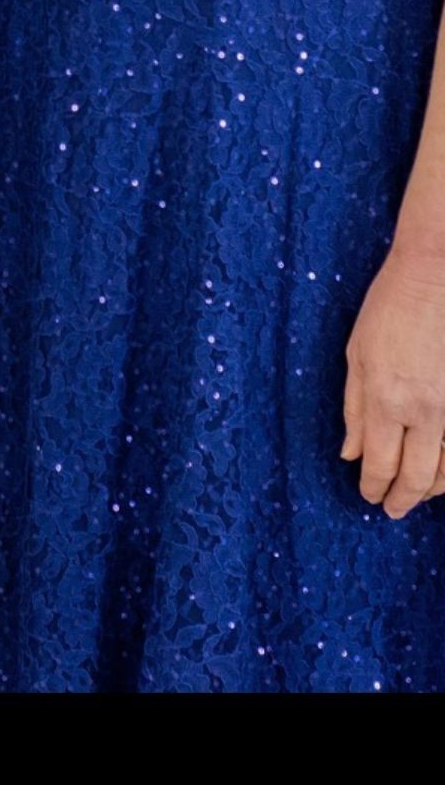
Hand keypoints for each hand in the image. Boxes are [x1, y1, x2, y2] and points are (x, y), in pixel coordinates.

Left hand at [342, 246, 444, 516]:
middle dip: (401, 500)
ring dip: (432, 489)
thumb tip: (349, 454)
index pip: (379, 463)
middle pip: (416, 478)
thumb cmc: (389, 307)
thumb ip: (353, 408)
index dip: (372, 487)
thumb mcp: (357, 354)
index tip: (368, 495)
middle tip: (392, 509)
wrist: (434, 274)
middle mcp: (424, 409)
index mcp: (385, 397)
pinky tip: (444, 469)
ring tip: (419, 493)